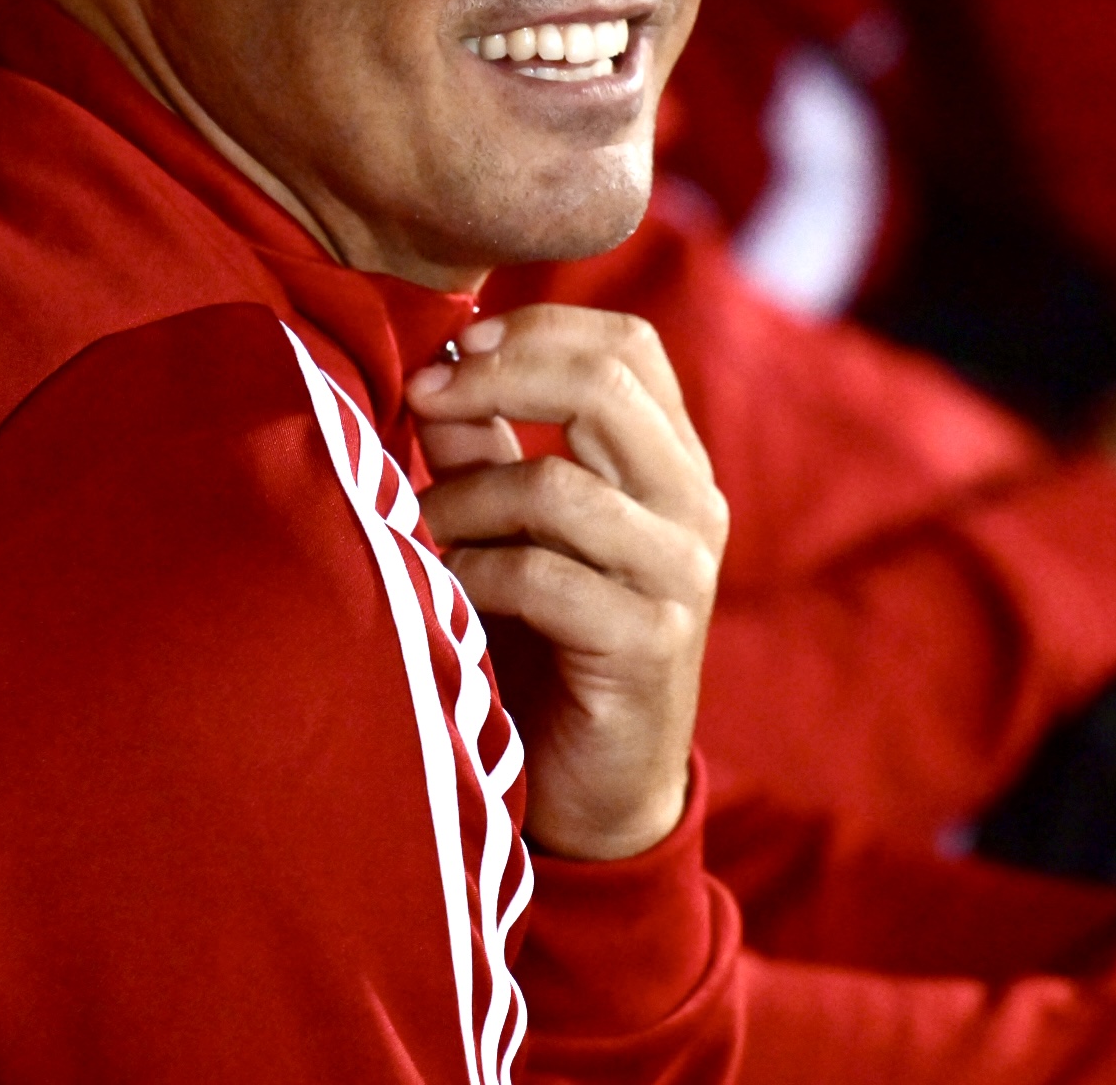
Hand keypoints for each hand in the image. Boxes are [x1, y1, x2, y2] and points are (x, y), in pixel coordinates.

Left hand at [410, 307, 728, 860]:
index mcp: (671, 462)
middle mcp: (693, 505)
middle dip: (496, 377)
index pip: (628, 344)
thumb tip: (433, 372)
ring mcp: (679, 575)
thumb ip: (483, 452)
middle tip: (422, 397)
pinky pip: (543, 577)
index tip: (454, 347)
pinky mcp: (650, 642)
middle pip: (605, 384)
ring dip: (466, 497)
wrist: (601, 787)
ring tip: (426, 525)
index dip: (537, 328)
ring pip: (560, 486)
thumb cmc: (547, 643)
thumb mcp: (513, 529)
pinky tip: (447, 584)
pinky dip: (475, 570)